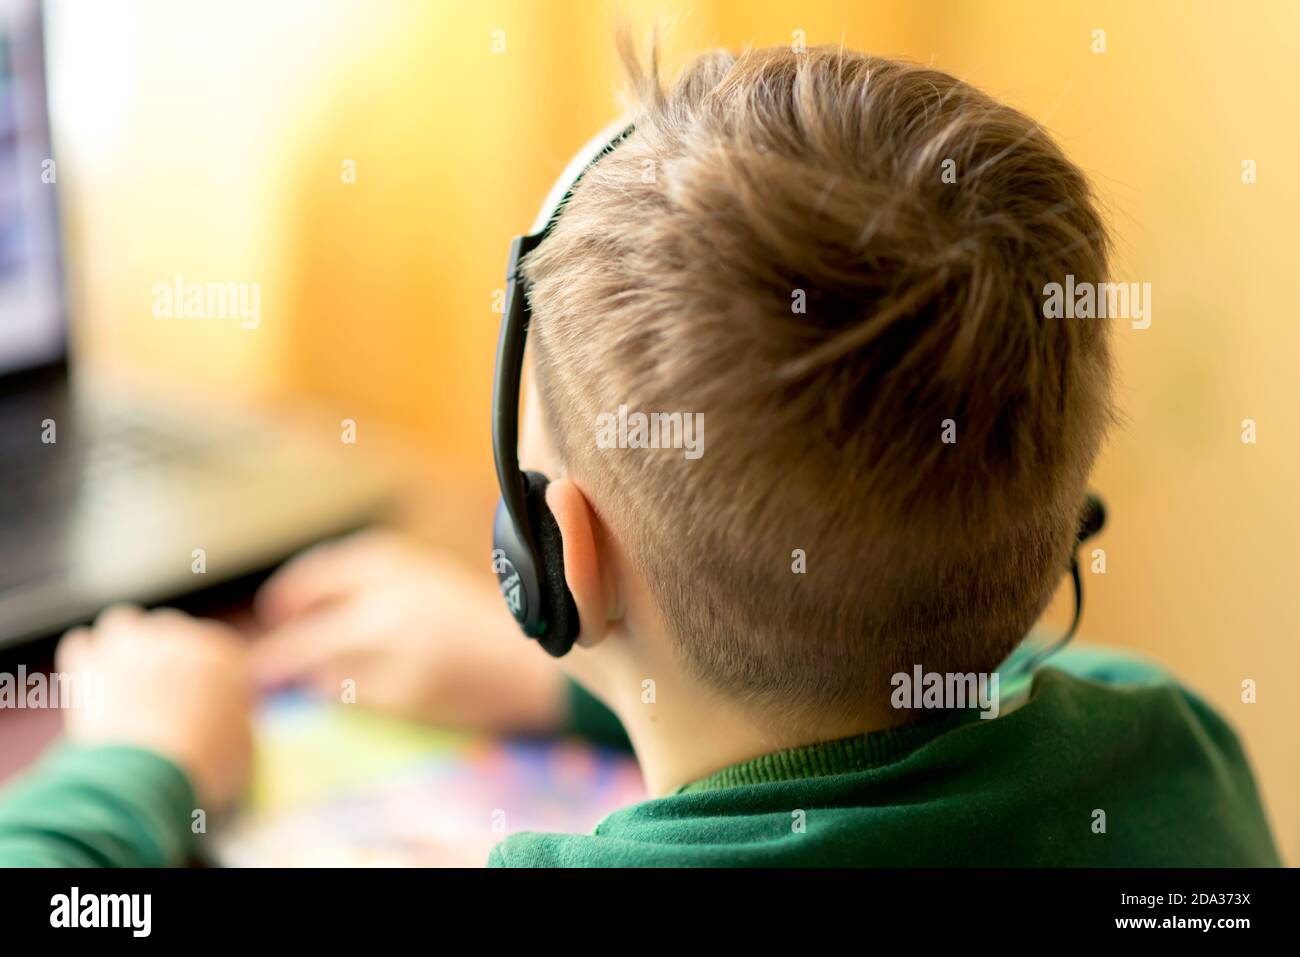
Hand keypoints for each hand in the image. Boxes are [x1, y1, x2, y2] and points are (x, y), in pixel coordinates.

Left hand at [57, 606, 253, 812]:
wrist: (148, 777)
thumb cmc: (204, 764)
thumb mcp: (244, 745)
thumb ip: (235, 718)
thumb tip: (224, 718)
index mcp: (223, 655)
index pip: (221, 652)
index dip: (214, 679)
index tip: (207, 705)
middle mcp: (178, 638)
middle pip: (171, 628)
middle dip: (167, 655)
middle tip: (162, 693)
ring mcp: (130, 647)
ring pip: (123, 622)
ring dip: (125, 644)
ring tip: (125, 677)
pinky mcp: (89, 665)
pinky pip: (81, 643)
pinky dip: (87, 660)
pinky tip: (93, 684)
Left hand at [252, 530, 567, 732]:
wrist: (536, 656)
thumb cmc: (474, 617)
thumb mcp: (421, 579)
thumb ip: (366, 586)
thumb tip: (288, 610)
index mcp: (391, 559)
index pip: (313, 579)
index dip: (287, 599)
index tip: (273, 613)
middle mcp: (387, 596)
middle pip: (304, 629)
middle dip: (279, 649)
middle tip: (261, 665)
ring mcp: (394, 645)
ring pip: (319, 663)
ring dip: (297, 673)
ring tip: (284, 681)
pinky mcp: (406, 689)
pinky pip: (349, 692)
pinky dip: (335, 691)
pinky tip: (338, 691)